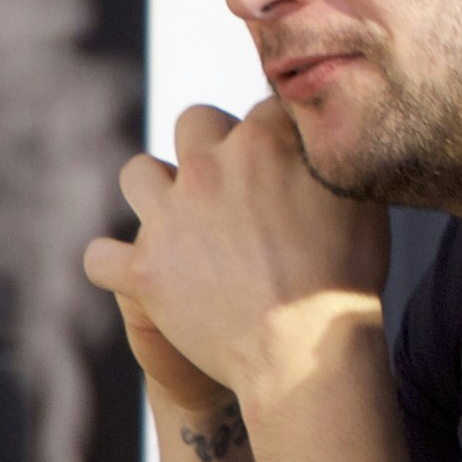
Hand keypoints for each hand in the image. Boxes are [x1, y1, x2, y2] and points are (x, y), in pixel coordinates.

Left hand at [78, 102, 387, 402]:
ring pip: (137, 174)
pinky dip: (114, 265)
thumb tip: (331, 141)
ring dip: (153, 192)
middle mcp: (208, 167)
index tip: (279, 160)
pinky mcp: (143, 269)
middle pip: (194, 123)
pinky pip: (100, 255)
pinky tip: (133, 272)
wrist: (305, 351)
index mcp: (265, 142)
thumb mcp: (360, 205)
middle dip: (208, 146)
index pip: (261, 110)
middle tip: (229, 186)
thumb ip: (336, 163)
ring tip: (175, 221)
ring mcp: (168, 217)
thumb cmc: (346, 283)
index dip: (271, 134)